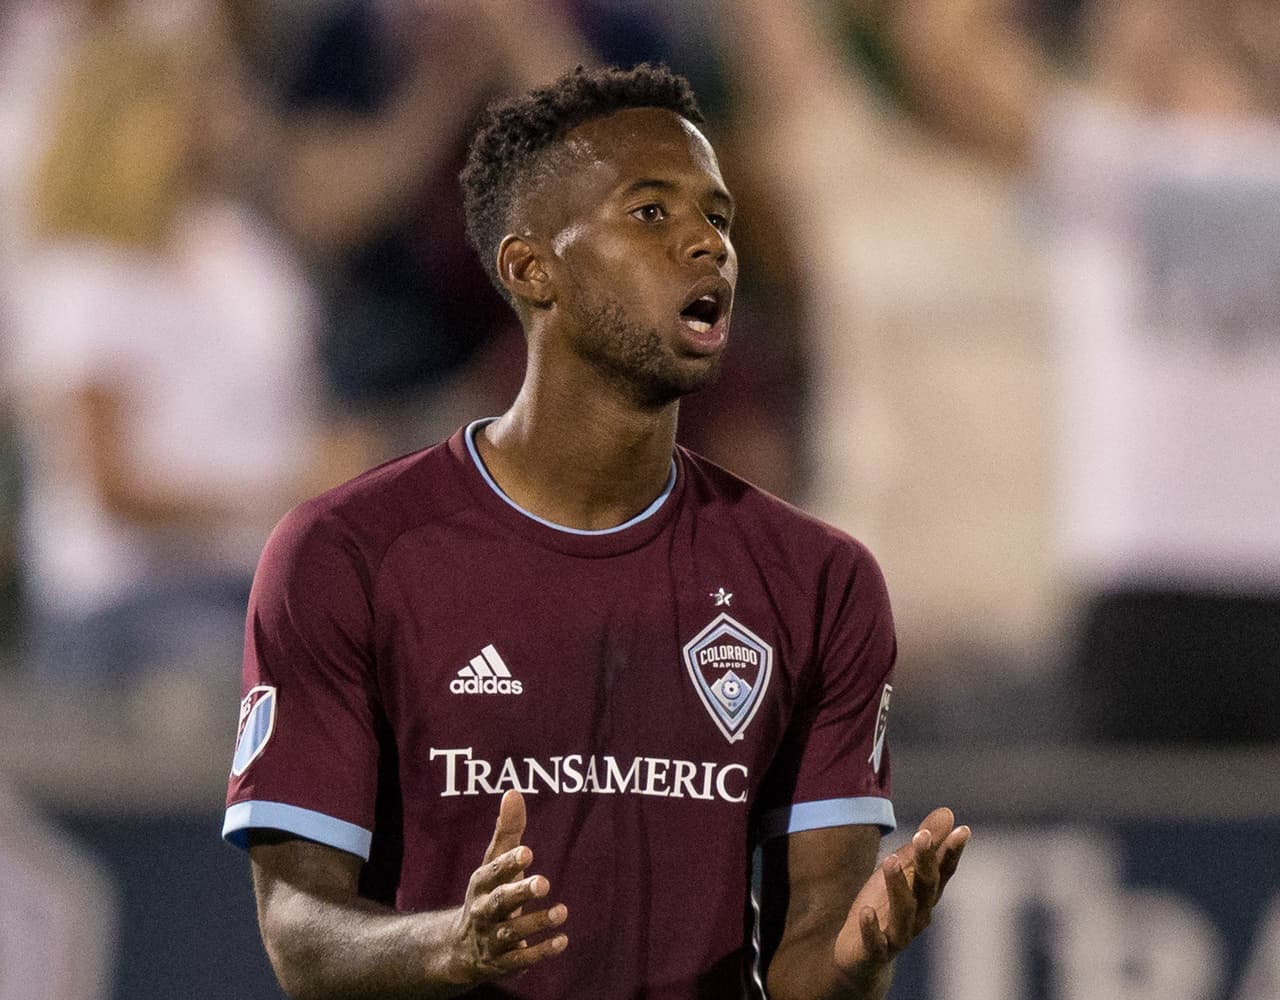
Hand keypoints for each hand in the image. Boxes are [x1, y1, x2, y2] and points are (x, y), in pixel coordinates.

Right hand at [446, 790, 567, 985]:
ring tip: (562, 911)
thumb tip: (513, 792)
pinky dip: (541, 951)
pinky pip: (521, 959)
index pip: (492, 872)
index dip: (508, 863)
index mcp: (480, 884)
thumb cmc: (488, 893)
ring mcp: (491, 938)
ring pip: (512, 933)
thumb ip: (507, 831)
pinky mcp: (501, 962)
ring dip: (537, 922)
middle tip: (543, 882)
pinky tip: (562, 940)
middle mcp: (482, 911)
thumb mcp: (494, 863)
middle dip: (519, 893)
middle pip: (498, 902)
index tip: (527, 852)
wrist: (462, 948)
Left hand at [833, 807, 968, 981]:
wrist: (862, 956)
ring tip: (889, 860)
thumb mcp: (901, 870)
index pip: (943, 871)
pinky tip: (866, 911)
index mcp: (926, 894)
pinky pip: (876, 942)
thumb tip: (948, 813)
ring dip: (898, 886)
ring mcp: (898, 935)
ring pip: (903, 912)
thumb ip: (923, 846)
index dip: (952, 852)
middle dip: (926, 862)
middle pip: (926, 888)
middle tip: (922, 835)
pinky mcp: (875, 951)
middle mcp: (919, 915)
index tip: (962, 829)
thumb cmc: (885, 906)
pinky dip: (872, 928)